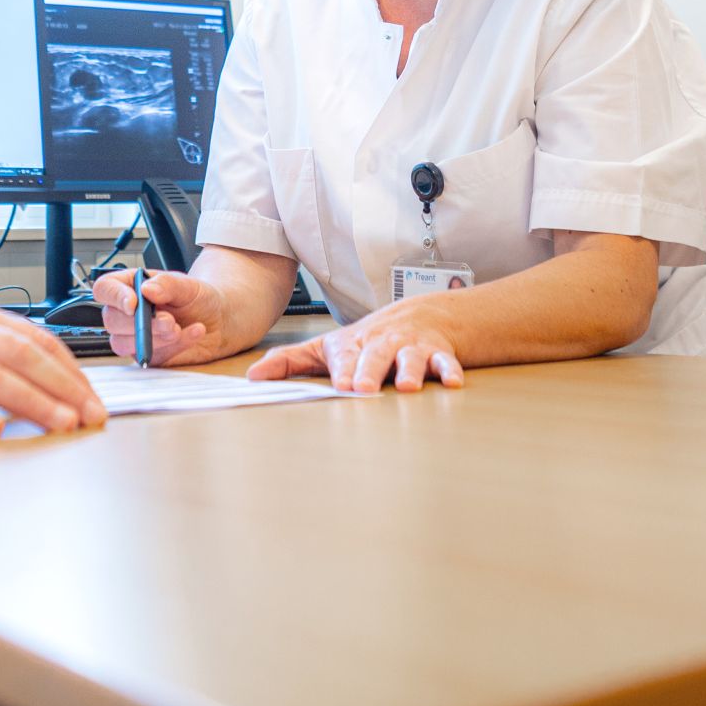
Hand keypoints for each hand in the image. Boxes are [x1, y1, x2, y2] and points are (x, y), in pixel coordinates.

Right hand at [91, 268, 229, 366]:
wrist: (219, 321)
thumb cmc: (198, 298)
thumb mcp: (188, 285)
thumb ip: (168, 284)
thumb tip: (147, 290)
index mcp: (130, 286)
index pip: (105, 289)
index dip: (114, 297)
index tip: (133, 304)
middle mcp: (127, 313)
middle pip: (111, 320)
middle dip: (140, 323)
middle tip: (169, 321)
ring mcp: (133, 337)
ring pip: (122, 344)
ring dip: (153, 338)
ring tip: (179, 328)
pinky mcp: (146, 356)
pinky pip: (147, 357)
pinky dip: (174, 347)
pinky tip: (194, 332)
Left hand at [245, 296, 463, 392]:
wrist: (417, 316)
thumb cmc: (366, 340)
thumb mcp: (326, 348)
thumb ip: (290, 362)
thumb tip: (252, 376)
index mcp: (354, 345)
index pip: (347, 356)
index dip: (345, 369)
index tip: (342, 384)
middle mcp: (382, 344)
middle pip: (376, 356)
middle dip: (371, 371)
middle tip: (364, 389)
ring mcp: (411, 348)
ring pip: (412, 359)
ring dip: (411, 371)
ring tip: (408, 387)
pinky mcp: (438, 354)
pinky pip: (446, 362)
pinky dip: (450, 370)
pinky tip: (453, 383)